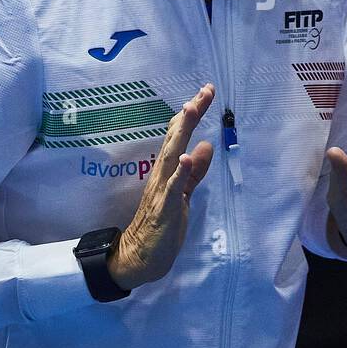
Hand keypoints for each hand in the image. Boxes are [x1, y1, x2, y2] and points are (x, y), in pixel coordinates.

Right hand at [108, 84, 215, 289]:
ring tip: (191, 110)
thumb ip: (195, 171)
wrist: (140, 256)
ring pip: (171, 155)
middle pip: (175, 138)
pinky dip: (180, 171)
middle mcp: (162, 174)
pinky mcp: (164, 208)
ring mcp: (161, 189)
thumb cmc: (161, 225)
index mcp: (168, 170)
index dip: (192, 114)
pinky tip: (187, 157)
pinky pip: (172, 187)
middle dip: (189, 114)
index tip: (206, 91)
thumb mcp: (184, 193)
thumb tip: (206, 146)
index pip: (179, 135)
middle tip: (202, 91)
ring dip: (181, 132)